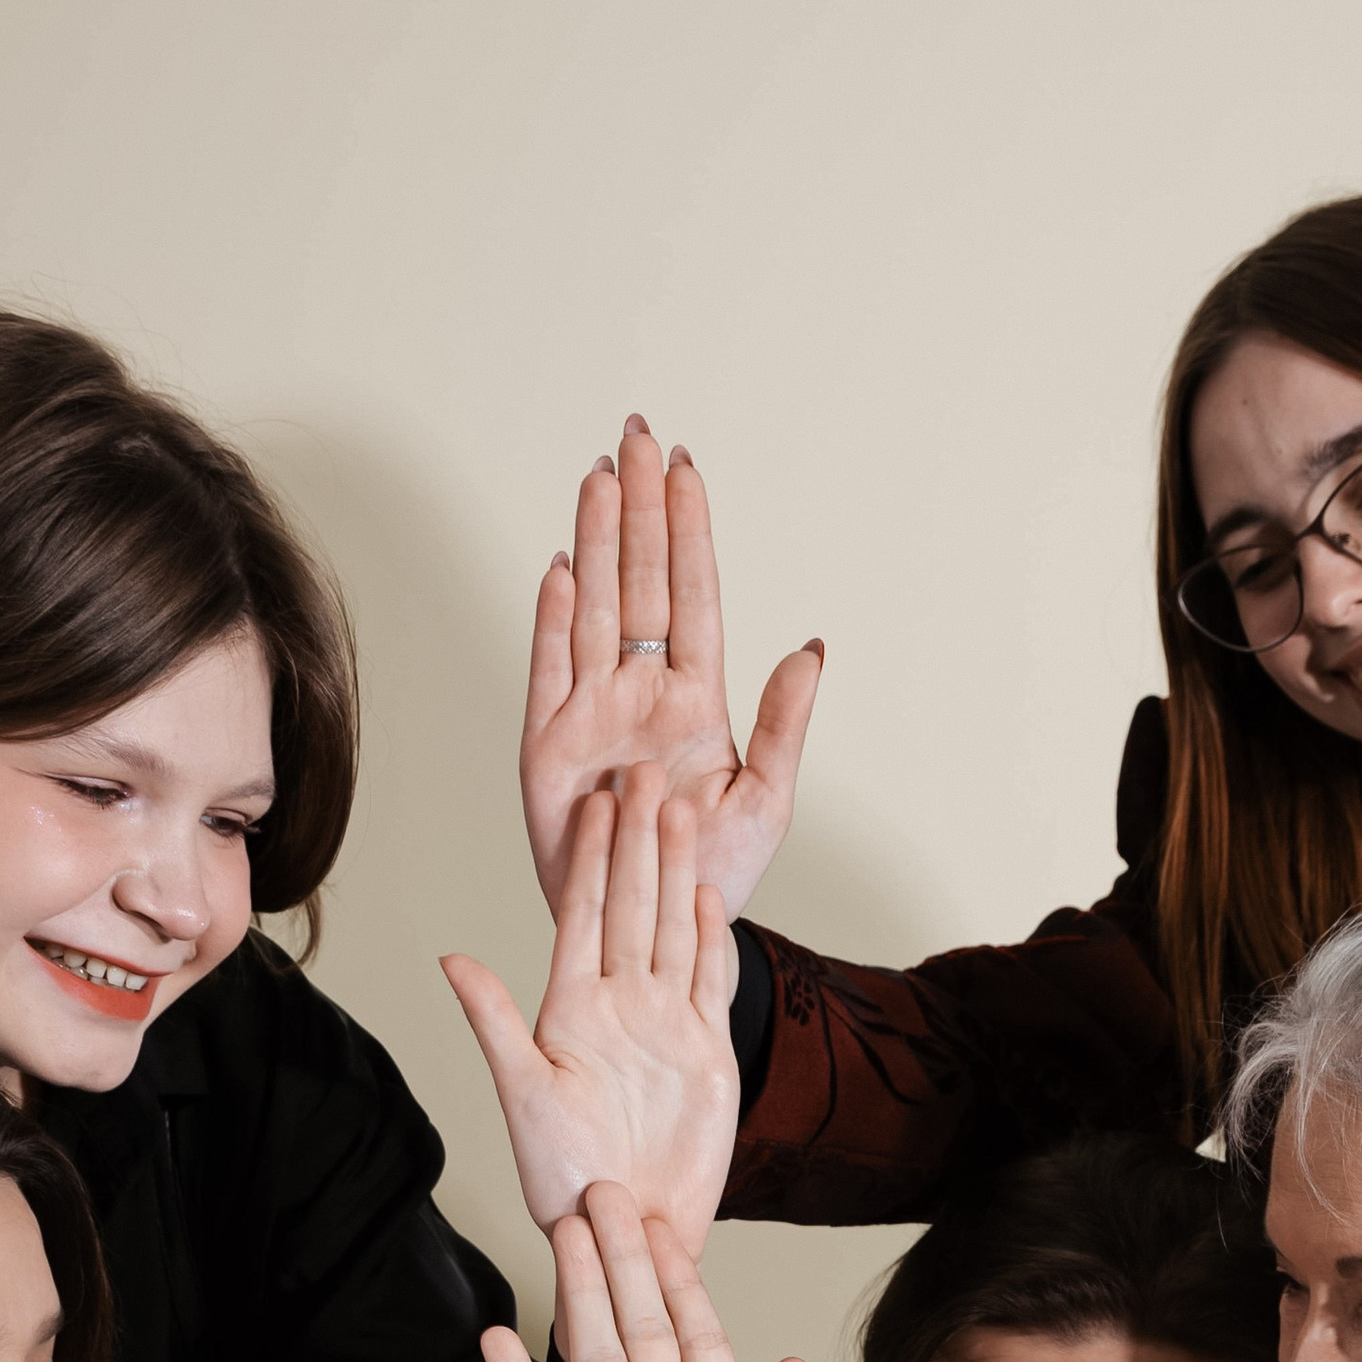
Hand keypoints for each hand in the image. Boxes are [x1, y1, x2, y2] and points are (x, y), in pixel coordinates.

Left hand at [445, 766, 739, 1257]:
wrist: (627, 1228)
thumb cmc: (563, 1178)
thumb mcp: (522, 1094)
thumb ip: (495, 1022)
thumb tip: (451, 960)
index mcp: (570, 1008)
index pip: (582, 917)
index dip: (590, 859)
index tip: (596, 801)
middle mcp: (618, 1006)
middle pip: (631, 907)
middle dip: (636, 841)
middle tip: (643, 776)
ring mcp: (665, 1025)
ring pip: (672, 931)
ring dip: (676, 873)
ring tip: (679, 813)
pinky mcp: (706, 1052)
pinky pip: (710, 982)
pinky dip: (712, 938)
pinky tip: (710, 893)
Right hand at [520, 416, 820, 922]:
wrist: (656, 926)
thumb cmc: (709, 870)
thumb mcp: (768, 802)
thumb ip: (785, 725)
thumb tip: (812, 649)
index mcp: (696, 698)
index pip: (692, 594)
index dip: (689, 530)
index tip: (686, 466)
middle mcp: (641, 692)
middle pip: (640, 581)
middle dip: (640, 508)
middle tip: (636, 434)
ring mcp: (593, 712)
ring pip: (596, 608)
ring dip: (598, 542)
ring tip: (601, 477)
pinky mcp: (550, 746)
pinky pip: (551, 670)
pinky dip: (555, 620)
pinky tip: (563, 568)